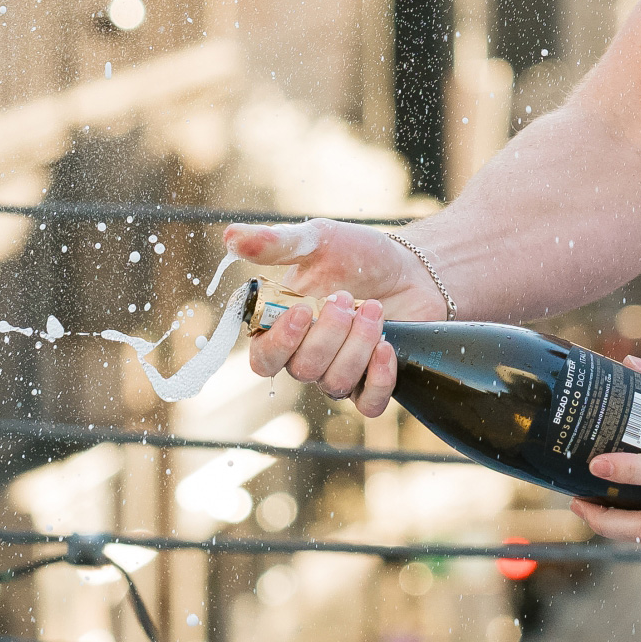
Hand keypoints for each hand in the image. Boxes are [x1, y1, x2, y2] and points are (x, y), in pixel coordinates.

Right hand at [221, 220, 439, 414]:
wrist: (410, 267)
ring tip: (375, 308)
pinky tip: (386, 346)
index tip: (304, 310)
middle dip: (330, 333)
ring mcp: (339, 371)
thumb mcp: (318, 240)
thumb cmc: (357, 254)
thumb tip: (230, 237)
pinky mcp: (372, 381)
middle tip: (347, 297)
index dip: (280, 343)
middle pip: (303, 370)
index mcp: (282, 327)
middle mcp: (306, 356)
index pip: (263, 359)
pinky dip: (379, 378)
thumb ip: (276, 243)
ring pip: (336, 383)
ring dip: (358, 345)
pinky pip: (369, 404)